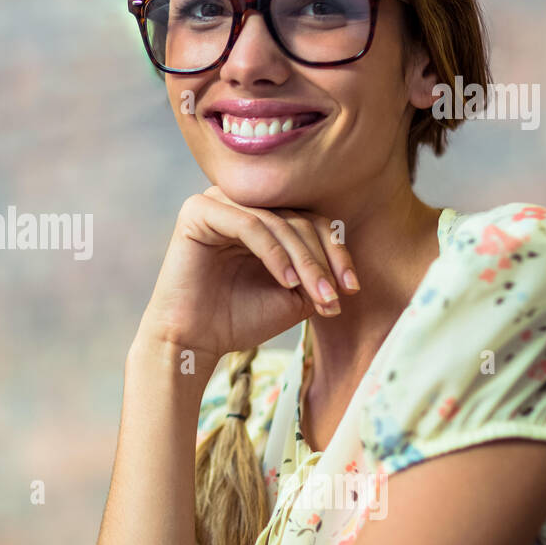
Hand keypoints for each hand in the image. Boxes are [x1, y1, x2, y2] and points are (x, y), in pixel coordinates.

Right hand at [137, 185, 358, 361]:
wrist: (193, 341)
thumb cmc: (239, 319)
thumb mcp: (293, 295)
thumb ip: (319, 273)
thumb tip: (347, 266)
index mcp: (261, 216)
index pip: (310, 220)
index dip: (336, 251)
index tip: (351, 288)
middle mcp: (240, 203)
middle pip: (297, 219)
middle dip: (321, 260)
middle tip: (333, 296)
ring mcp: (217, 202)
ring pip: (277, 222)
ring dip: (303, 260)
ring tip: (316, 294)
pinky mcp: (198, 212)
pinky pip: (248, 224)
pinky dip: (272, 253)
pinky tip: (286, 281)